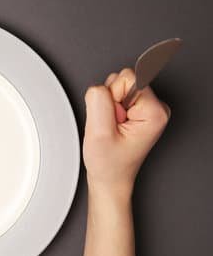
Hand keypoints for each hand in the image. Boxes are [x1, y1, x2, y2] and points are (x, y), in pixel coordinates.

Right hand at [83, 68, 169, 194]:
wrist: (110, 178)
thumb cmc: (109, 164)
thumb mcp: (98, 132)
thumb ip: (99, 100)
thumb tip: (101, 85)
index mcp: (154, 111)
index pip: (126, 78)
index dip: (110, 97)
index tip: (113, 119)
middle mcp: (156, 107)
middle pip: (123, 80)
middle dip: (109, 101)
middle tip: (111, 125)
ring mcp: (148, 108)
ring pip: (118, 86)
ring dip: (108, 107)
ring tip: (112, 128)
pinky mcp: (139, 110)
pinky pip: (117, 95)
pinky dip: (109, 110)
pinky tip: (113, 126)